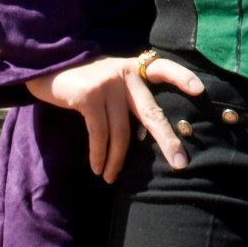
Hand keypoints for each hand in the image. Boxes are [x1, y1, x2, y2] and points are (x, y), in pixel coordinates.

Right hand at [26, 54, 204, 183]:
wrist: (47, 68)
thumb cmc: (85, 80)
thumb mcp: (112, 78)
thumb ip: (130, 95)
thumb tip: (149, 133)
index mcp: (134, 69)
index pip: (163, 69)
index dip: (182, 78)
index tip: (200, 91)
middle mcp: (125, 74)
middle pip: (151, 112)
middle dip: (167, 140)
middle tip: (180, 163)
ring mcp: (107, 84)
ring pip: (122, 132)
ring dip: (117, 160)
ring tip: (111, 178)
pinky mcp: (88, 97)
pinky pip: (99, 134)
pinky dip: (99, 155)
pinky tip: (98, 168)